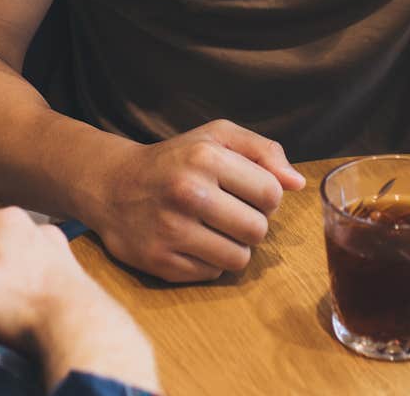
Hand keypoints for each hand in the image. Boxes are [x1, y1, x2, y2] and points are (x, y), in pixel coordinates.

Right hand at [0, 199, 157, 391]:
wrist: (82, 332)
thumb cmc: (21, 305)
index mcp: (7, 219)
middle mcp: (36, 227)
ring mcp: (57, 251)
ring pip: (13, 260)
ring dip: (1, 279)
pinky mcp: (72, 276)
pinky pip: (37, 278)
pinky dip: (26, 291)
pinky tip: (22, 310)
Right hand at [89, 119, 305, 283]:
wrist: (112, 185)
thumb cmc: (175, 159)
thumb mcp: (216, 137)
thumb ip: (263, 151)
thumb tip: (297, 183)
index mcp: (205, 156)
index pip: (272, 194)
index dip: (266, 196)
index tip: (246, 192)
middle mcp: (187, 192)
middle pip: (258, 230)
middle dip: (251, 224)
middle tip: (229, 213)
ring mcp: (171, 230)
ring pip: (239, 258)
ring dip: (234, 246)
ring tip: (214, 229)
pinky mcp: (159, 261)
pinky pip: (212, 273)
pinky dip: (209, 261)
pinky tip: (191, 241)